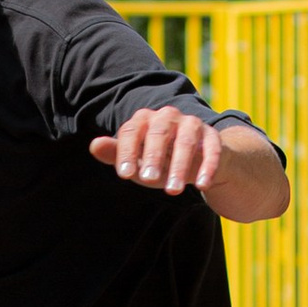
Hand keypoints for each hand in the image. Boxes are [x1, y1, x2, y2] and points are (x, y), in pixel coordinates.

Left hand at [92, 104, 224, 197]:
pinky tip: (202, 185)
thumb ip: (116, 154)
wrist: (196, 160)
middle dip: (153, 157)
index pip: (131, 131)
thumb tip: (94, 145)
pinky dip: (208, 167)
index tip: (124, 175)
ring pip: (186, 141)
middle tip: (149, 180)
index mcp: (144, 120)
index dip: (127, 152)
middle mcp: (167, 116)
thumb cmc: (159, 161)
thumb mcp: (137, 162)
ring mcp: (192, 124)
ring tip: (173, 190)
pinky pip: (212, 149)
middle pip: (158, 134)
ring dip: (179, 166)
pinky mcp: (213, 137)